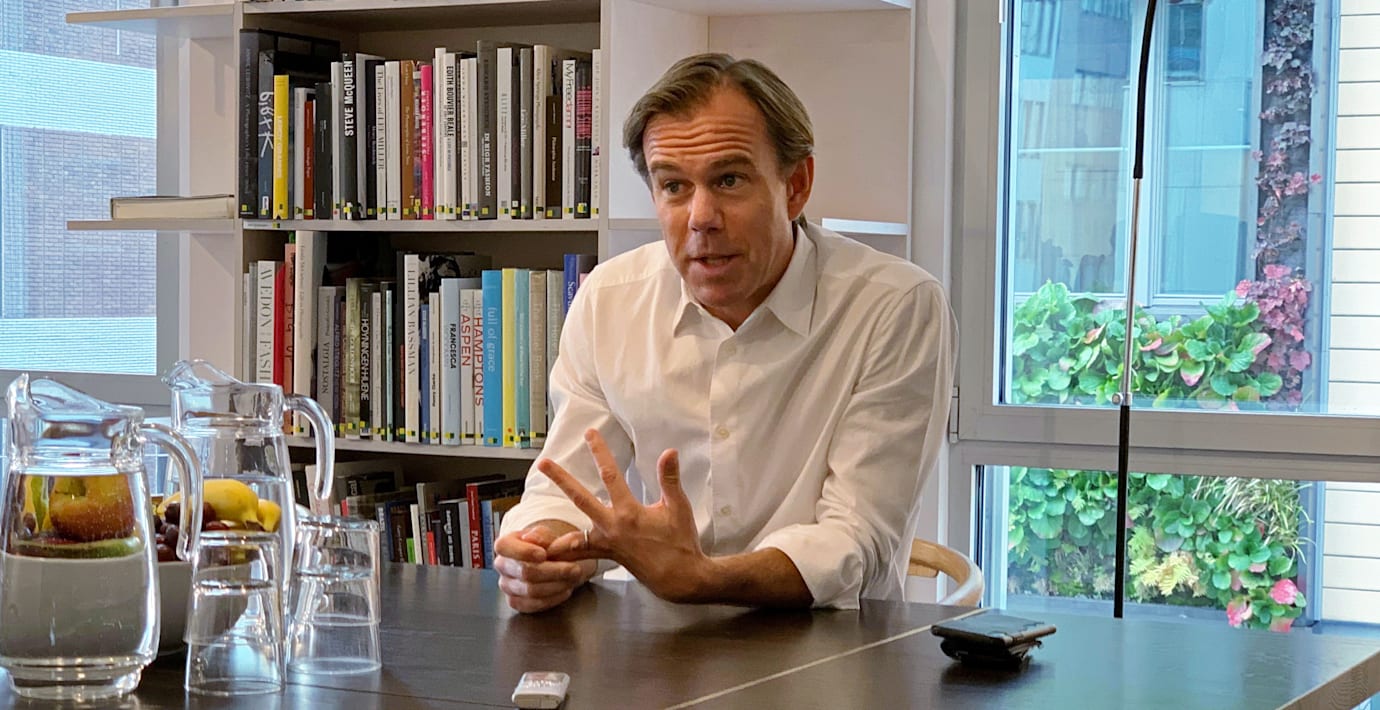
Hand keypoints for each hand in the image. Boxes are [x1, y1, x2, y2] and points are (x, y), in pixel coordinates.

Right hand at [493, 521, 596, 612]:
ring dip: (557, 585)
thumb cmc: (543, 546)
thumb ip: (545, 536)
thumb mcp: (546, 535)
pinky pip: (533, 605)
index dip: (524, 551)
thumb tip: (546, 540)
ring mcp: (507, 586)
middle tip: (575, 569)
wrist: (545, 561)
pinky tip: (565, 590)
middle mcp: (502, 565)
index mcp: (505, 545)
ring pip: (531, 590)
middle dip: (554, 571)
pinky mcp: (515, 602)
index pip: (505, 547)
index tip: (544, 554)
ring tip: (574, 579)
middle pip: (525, 572)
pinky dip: (553, 598)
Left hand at [538, 429, 708, 602]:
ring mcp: (607, 543)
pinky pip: (582, 554)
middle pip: (580, 498)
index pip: (611, 475)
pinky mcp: (607, 555)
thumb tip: (669, 452)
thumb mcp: (678, 508)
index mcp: (629, 513)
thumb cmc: (681, 542)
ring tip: (530, 530)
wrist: (680, 578)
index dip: (600, 452)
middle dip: (561, 479)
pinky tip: (549, 553)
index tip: (590, 434)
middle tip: (544, 463)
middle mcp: (612, 527)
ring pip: (574, 533)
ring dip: (553, 528)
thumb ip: (670, 479)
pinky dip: (566, 553)